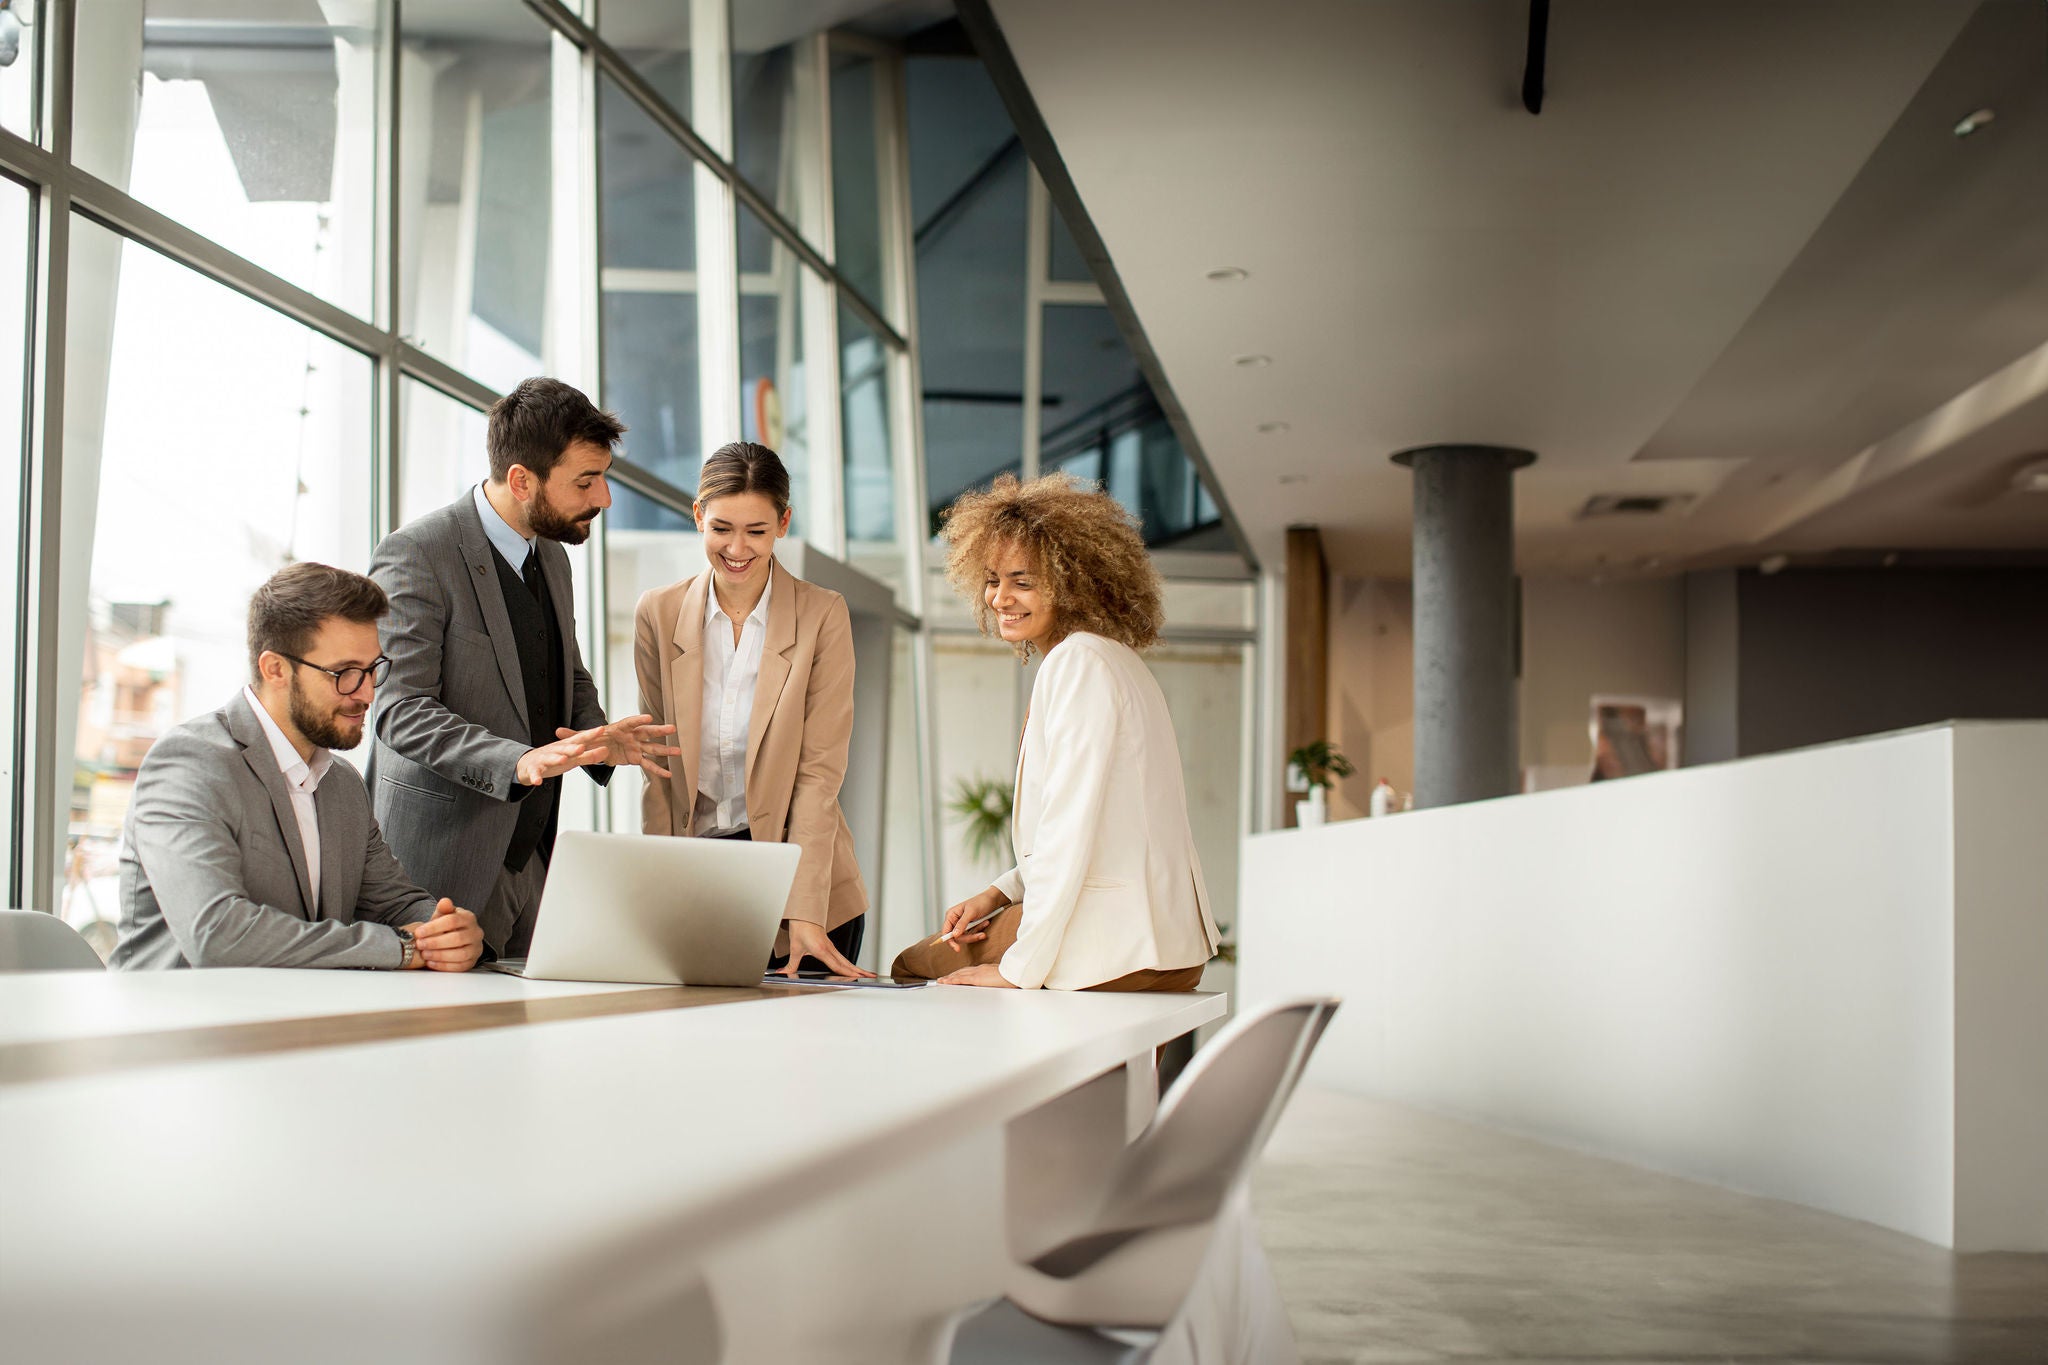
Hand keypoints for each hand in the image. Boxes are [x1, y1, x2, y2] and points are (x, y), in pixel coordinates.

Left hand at [410, 898, 483, 971]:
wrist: (454, 938)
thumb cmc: (447, 926)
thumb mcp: (443, 915)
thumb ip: (443, 909)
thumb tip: (444, 901)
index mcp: (469, 918)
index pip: (453, 921)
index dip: (434, 927)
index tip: (419, 932)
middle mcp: (476, 933)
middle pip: (457, 938)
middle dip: (435, 942)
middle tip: (420, 944)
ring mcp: (476, 948)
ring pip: (460, 954)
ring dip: (440, 955)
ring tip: (425, 954)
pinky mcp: (472, 962)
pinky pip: (460, 967)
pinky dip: (444, 966)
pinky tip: (432, 963)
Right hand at [518, 727, 606, 785]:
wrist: (527, 764)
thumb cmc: (554, 760)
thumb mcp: (572, 758)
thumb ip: (589, 756)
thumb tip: (606, 751)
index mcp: (566, 746)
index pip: (580, 739)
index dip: (590, 734)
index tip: (602, 729)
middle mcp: (555, 750)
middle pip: (565, 748)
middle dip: (573, 748)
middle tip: (582, 747)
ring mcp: (543, 759)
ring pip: (550, 758)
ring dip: (556, 759)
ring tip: (563, 759)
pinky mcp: (533, 769)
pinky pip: (535, 773)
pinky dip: (536, 777)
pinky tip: (538, 782)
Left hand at [558, 714, 682, 780]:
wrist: (601, 746)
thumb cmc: (594, 739)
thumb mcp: (583, 738)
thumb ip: (573, 735)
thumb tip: (557, 731)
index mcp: (619, 728)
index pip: (630, 723)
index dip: (639, 720)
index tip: (649, 718)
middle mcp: (631, 736)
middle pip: (647, 733)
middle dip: (659, 731)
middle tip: (672, 729)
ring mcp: (636, 746)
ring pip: (652, 748)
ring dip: (665, 750)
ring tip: (678, 752)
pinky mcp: (636, 758)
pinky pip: (648, 765)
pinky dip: (658, 770)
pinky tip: (669, 774)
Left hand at [773, 919, 874, 978]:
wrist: (803, 914)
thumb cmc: (801, 928)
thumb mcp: (794, 948)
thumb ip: (791, 964)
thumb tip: (783, 973)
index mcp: (821, 950)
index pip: (836, 965)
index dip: (847, 973)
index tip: (856, 977)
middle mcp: (829, 949)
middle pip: (846, 963)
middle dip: (859, 971)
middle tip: (871, 976)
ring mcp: (831, 947)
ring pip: (846, 960)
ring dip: (856, 968)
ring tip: (866, 974)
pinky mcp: (830, 946)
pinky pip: (842, 957)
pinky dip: (849, 964)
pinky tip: (852, 968)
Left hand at [938, 962, 1015, 988]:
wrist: (1014, 974)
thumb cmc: (1012, 976)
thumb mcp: (1002, 978)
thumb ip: (996, 979)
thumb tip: (995, 983)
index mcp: (985, 969)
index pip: (969, 971)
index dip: (961, 973)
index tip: (955, 975)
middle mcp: (979, 969)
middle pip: (962, 972)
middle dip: (952, 975)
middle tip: (943, 979)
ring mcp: (977, 973)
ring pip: (959, 975)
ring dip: (949, 978)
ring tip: (941, 981)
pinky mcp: (976, 978)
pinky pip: (961, 979)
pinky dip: (952, 980)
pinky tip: (946, 982)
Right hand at [939, 887, 1008, 952]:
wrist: (993, 899)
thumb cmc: (981, 902)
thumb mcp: (971, 912)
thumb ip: (962, 924)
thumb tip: (954, 935)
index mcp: (951, 915)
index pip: (946, 932)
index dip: (950, 941)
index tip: (957, 949)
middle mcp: (955, 920)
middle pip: (957, 937)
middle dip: (970, 936)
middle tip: (981, 935)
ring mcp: (962, 924)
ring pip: (966, 937)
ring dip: (977, 932)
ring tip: (986, 923)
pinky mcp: (970, 927)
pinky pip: (973, 934)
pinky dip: (980, 930)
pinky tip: (985, 922)